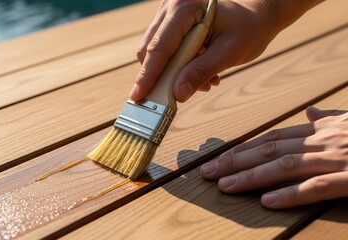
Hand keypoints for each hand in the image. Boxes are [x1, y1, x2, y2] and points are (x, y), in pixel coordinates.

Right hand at [131, 0, 323, 101]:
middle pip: (150, 49)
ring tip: (203, 81)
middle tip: (174, 98)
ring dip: (172, 73)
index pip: (160, 46)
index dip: (148, 74)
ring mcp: (168, 13)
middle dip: (160, 77)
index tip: (137, 96)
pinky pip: (163, 50)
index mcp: (187, 7)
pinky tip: (198, 71)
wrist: (256, 16)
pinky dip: (176, 66)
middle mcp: (171, 6)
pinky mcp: (170, 23)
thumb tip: (177, 94)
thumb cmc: (248, 29)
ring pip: (154, 51)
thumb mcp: (230, 52)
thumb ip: (201, 71)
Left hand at [201, 107, 347, 208]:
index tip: (219, 158)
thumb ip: (328, 119)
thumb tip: (309, 112)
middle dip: (235, 161)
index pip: (272, 139)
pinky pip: (318, 186)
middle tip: (207, 171)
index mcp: (320, 131)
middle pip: (270, 150)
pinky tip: (267, 201)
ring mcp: (336, 159)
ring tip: (225, 186)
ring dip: (252, 176)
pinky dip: (291, 193)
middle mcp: (322, 142)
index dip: (243, 149)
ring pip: (286, 165)